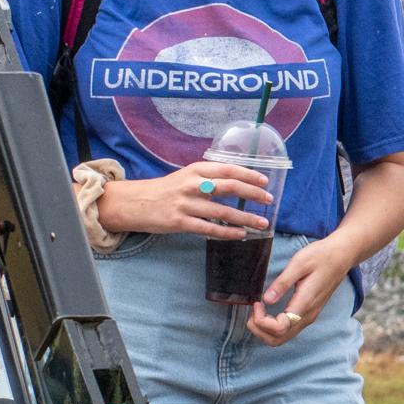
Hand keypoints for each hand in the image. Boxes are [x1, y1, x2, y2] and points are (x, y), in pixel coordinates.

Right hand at [97, 161, 275, 238]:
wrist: (135, 203)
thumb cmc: (166, 190)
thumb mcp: (186, 176)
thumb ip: (209, 178)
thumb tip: (240, 182)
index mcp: (196, 170)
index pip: (228, 169)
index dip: (249, 174)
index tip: (265, 181)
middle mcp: (192, 185)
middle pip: (230, 187)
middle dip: (253, 194)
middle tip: (268, 200)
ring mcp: (186, 204)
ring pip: (223, 211)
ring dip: (246, 218)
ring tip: (262, 223)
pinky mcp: (180, 222)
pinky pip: (210, 228)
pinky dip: (227, 232)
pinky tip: (240, 234)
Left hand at [251, 236, 355, 345]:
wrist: (342, 256)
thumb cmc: (322, 256)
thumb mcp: (299, 263)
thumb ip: (282, 282)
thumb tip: (266, 299)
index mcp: (305, 304)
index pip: (279, 328)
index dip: (262, 321)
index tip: (257, 302)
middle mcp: (307, 315)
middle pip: (278, 339)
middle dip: (259, 329)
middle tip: (254, 310)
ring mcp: (309, 317)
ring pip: (282, 338)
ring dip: (264, 330)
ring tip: (258, 311)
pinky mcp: (308, 314)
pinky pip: (287, 330)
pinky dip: (272, 327)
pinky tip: (267, 312)